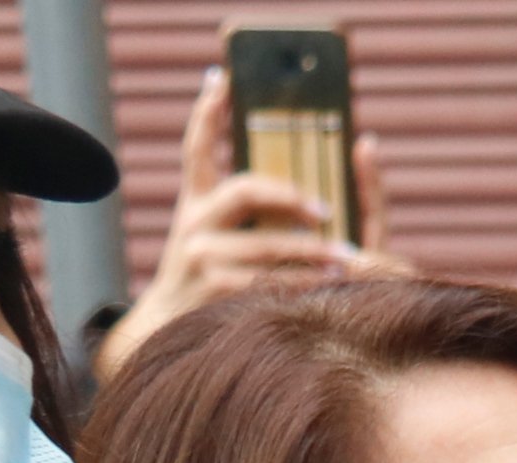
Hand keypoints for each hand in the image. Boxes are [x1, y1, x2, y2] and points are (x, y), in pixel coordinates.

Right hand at [99, 68, 395, 381]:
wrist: (167, 331)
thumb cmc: (211, 282)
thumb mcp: (219, 239)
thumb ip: (251, 211)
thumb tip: (310, 190)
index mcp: (196, 203)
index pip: (197, 147)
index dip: (207, 112)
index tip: (221, 78)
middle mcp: (194, 223)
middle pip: (246, 191)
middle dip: (290, 197)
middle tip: (325, 209)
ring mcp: (201, 256)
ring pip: (268, 245)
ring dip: (313, 252)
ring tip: (348, 258)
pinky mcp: (214, 290)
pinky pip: (270, 283)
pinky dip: (305, 285)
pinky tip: (330, 287)